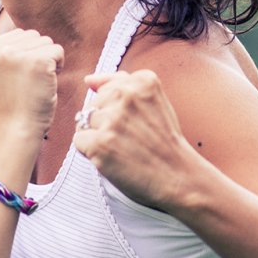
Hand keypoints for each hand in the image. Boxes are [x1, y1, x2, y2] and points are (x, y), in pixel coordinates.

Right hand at [0, 30, 62, 141]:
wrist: (16, 128)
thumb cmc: (12, 102)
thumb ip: (6, 50)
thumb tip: (29, 33)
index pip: (18, 35)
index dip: (25, 56)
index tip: (16, 79)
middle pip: (32, 35)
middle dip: (37, 56)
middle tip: (28, 82)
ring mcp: (15, 54)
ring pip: (45, 41)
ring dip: (47, 60)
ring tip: (35, 82)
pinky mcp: (36, 61)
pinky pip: (58, 51)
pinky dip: (58, 66)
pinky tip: (46, 83)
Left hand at [72, 71, 198, 210]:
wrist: (178, 177)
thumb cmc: (165, 143)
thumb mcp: (153, 103)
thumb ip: (121, 84)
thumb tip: (89, 80)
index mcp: (143, 80)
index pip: (108, 88)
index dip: (118, 111)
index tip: (138, 124)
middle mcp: (127, 95)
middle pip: (94, 104)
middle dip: (105, 122)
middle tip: (131, 139)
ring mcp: (112, 119)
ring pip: (84, 122)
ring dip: (98, 137)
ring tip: (122, 148)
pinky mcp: (99, 143)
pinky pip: (79, 141)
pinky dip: (91, 153)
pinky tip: (112, 158)